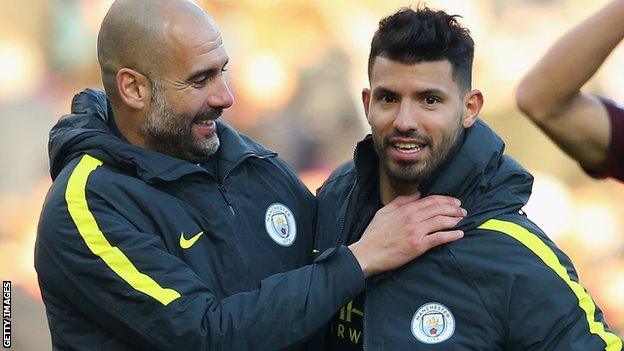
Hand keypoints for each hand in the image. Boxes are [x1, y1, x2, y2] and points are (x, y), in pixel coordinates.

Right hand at [349, 192, 464, 276]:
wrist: (367, 253)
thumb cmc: (374, 234)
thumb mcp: (384, 211)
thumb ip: (401, 201)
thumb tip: (417, 194)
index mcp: (405, 209)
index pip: (430, 200)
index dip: (446, 200)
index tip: (454, 202)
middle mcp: (412, 218)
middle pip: (438, 209)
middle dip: (453, 208)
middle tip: (462, 210)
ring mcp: (416, 232)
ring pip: (441, 221)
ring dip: (454, 219)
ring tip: (462, 220)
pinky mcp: (418, 246)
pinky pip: (439, 238)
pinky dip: (451, 235)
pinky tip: (459, 234)